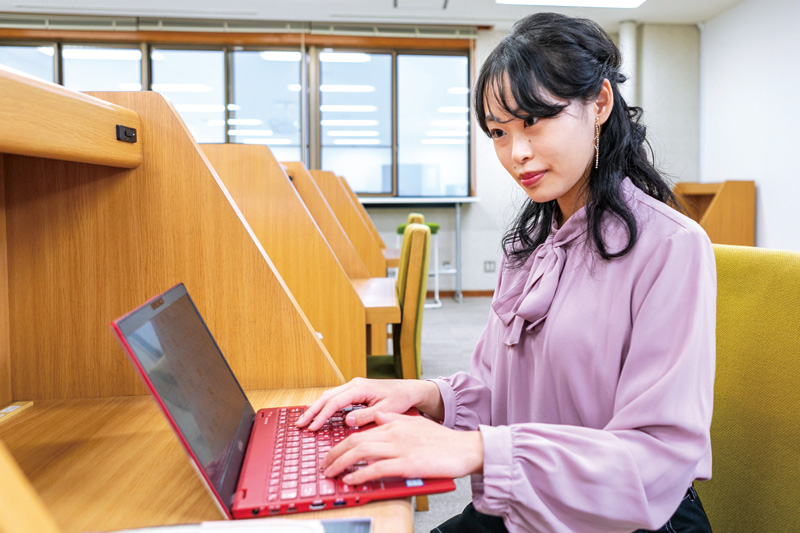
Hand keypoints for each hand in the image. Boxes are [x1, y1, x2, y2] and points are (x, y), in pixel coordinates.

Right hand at [296, 377, 441, 431]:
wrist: (408, 390)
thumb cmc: (399, 399)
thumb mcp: (385, 409)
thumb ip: (365, 416)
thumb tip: (347, 421)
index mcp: (360, 388)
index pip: (335, 402)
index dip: (322, 415)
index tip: (312, 427)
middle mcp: (354, 384)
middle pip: (326, 396)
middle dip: (312, 411)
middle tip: (300, 424)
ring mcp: (353, 386)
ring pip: (328, 395)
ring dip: (316, 408)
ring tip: (304, 421)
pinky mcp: (353, 390)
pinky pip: (334, 397)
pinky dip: (324, 405)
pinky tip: (317, 414)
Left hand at [322, 411, 483, 483]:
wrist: (465, 448)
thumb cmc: (442, 440)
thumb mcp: (415, 423)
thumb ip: (393, 419)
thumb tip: (376, 416)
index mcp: (394, 423)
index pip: (359, 431)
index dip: (340, 443)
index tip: (331, 453)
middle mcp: (393, 432)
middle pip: (354, 441)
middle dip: (334, 453)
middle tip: (324, 464)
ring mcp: (400, 448)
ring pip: (361, 453)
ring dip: (341, 464)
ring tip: (331, 473)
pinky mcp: (407, 464)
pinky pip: (376, 468)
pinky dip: (359, 475)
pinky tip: (350, 480)